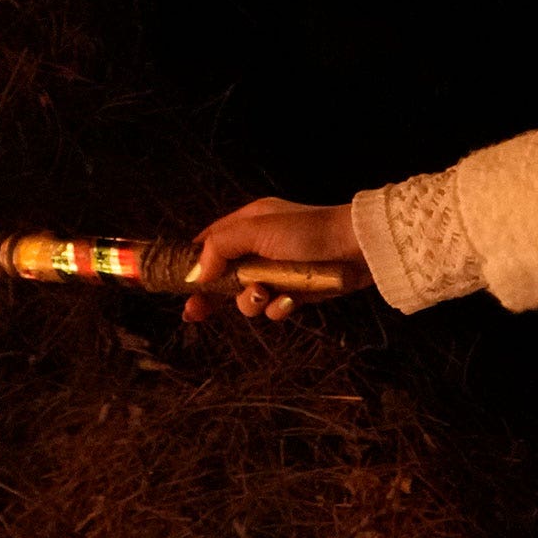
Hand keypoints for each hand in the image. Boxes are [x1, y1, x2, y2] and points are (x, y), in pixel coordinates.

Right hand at [183, 195, 369, 322]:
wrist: (360, 249)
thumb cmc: (309, 232)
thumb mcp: (257, 231)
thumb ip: (221, 247)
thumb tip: (196, 272)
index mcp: (249, 223)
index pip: (209, 243)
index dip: (192, 265)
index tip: (178, 286)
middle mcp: (260, 246)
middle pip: (223, 276)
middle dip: (211, 296)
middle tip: (195, 314)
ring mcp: (278, 270)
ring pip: (247, 296)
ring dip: (250, 301)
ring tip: (264, 294)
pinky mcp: (296, 291)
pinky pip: (274, 307)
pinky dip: (278, 308)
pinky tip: (289, 302)